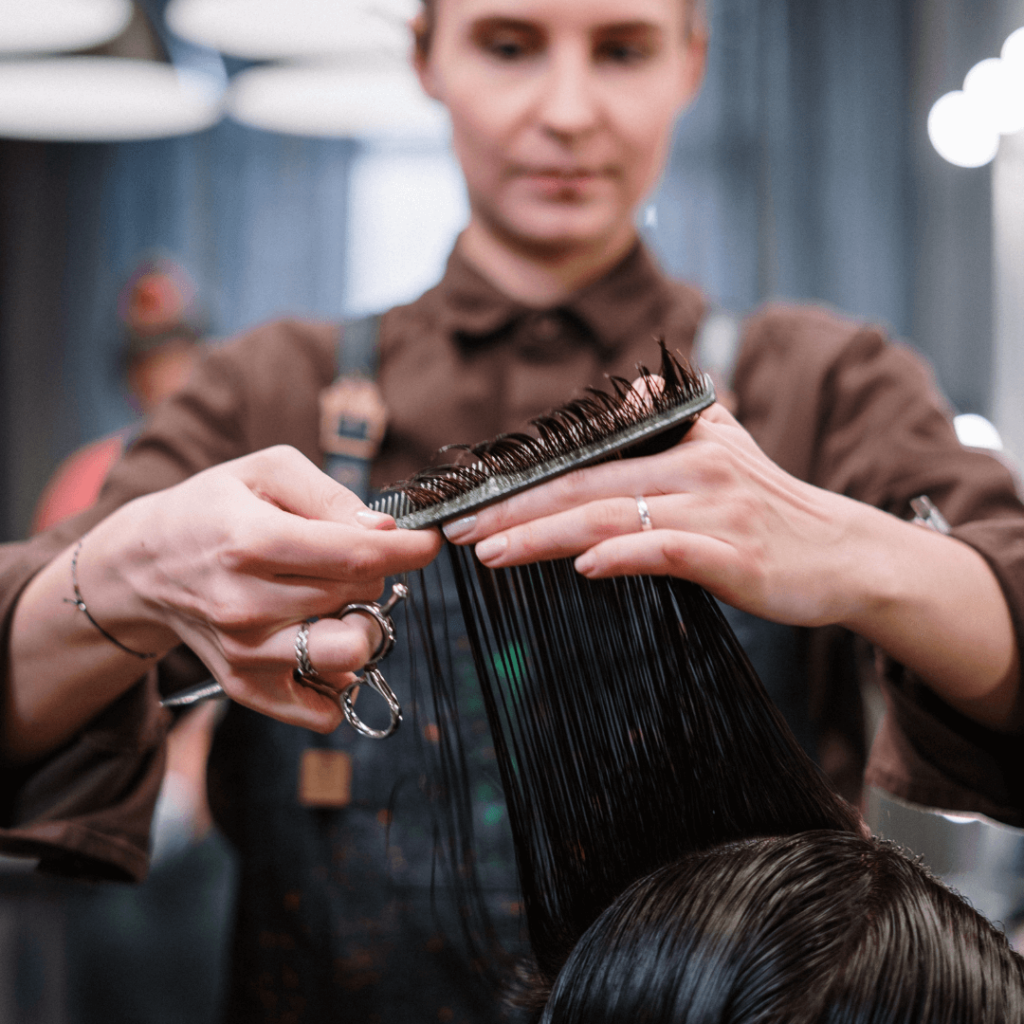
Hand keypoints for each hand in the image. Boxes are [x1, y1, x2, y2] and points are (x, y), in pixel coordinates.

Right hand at [90, 446, 440, 730]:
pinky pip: (323, 709)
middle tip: (350, 556)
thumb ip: (330, 494)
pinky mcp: (246, 687)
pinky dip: (339, 679)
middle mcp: (246, 604)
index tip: (429, 541)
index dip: (410, 549)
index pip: (358, 555)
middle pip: (360, 596)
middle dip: (374, 571)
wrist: (146, 564)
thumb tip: (384, 533)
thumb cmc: (214, 508)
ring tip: (340, 601)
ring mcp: (246, 653)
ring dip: (364, 625)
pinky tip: (323, 640)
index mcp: (252, 541)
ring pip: (351, 654)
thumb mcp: (266, 471)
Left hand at [443, 404, 883, 629]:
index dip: (521, 482)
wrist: (844, 553)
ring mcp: (714, 511)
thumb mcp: (725, 444)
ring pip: (612, 517)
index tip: (467, 503)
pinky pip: (671, 550)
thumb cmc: (772, 506)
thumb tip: (623, 390)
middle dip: (513, 509)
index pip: (583, 462)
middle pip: (584, 487)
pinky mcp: (737, 555)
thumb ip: (669, 416)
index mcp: (679, 445)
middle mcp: (693, 469)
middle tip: (458, 530)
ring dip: (546, 535)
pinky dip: (626, 556)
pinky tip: (585, 567)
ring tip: (492, 553)